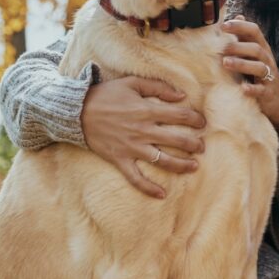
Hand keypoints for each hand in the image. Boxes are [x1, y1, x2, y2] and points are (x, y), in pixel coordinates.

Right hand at [80, 76, 205, 199]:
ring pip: (162, 160)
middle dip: (194, 144)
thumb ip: (158, 87)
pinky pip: (135, 178)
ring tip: (194, 166)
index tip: (202, 123)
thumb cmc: (105, 95)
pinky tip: (161, 195)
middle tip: (202, 147)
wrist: (77, 112)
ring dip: (181, 165)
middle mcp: (143, 131)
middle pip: (177, 140)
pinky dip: (148, 188)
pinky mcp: (120, 159)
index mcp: (146, 110)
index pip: (180, 115)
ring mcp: (132, 147)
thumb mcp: (131, 83)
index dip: (195, 119)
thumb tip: (181, 96)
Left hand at [220, 17, 278, 130]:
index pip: (254, 31)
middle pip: (256, 49)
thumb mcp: (253, 55)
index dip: (240, 26)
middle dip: (238, 47)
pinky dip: (252, 88)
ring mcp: (269, 76)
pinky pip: (261, 90)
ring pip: (259, 67)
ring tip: (225, 63)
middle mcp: (267, 60)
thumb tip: (237, 16)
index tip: (223, 25)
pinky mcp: (268, 92)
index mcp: (261, 48)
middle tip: (221, 48)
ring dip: (242, 64)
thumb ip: (244, 38)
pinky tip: (242, 88)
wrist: (276, 99)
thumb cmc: (259, 73)